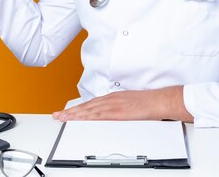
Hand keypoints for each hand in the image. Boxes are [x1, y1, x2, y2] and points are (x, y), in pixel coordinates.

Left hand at [53, 87, 192, 122]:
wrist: (160, 100)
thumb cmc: (149, 103)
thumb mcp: (131, 103)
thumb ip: (120, 108)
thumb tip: (112, 116)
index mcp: (114, 97)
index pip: (92, 104)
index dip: (78, 108)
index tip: (67, 112)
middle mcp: (112, 99)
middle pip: (87, 106)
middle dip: (71, 112)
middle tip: (58, 116)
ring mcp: (114, 105)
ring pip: (90, 110)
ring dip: (75, 115)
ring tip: (63, 119)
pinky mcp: (118, 112)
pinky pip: (100, 116)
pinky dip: (88, 118)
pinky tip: (79, 121)